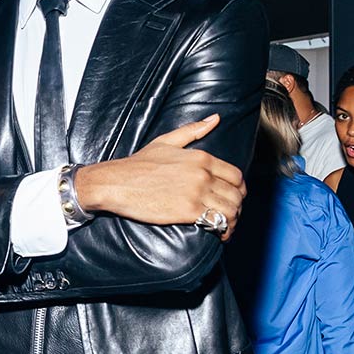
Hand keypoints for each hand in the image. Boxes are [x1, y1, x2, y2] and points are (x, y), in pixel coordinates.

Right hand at [76, 115, 245, 240]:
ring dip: (232, 221)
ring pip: (230, 210)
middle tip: (230, 215)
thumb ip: (192, 131)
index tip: (232, 197)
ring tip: (225, 227)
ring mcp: (196, 193)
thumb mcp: (165, 142)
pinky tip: (218, 234)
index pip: (236, 176)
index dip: (238, 189)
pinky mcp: (188, 211)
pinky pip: (217, 222)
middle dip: (237, 207)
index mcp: (201, 158)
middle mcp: (202, 174)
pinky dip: (223, 230)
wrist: (114, 183)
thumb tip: (215, 118)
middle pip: (236, 194)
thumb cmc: (137, 165)